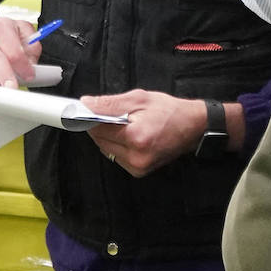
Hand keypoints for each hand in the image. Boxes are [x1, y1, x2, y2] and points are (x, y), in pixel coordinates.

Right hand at [0, 8, 35, 87]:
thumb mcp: (18, 28)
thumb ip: (32, 44)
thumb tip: (33, 63)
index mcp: (0, 27)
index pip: (14, 52)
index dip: (24, 67)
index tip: (29, 76)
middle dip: (8, 79)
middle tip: (14, 89)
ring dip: (0, 85)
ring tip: (6, 84)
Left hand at [82, 89, 214, 176]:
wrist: (193, 127)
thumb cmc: (169, 111)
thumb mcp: (139, 99)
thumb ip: (109, 103)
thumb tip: (85, 104)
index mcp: (137, 137)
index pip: (98, 128)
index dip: (86, 118)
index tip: (77, 111)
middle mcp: (136, 156)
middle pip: (99, 141)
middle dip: (98, 126)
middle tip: (107, 113)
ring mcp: (138, 167)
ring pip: (105, 150)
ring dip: (107, 137)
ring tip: (124, 125)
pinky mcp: (138, 171)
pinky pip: (116, 156)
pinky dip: (116, 145)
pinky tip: (129, 136)